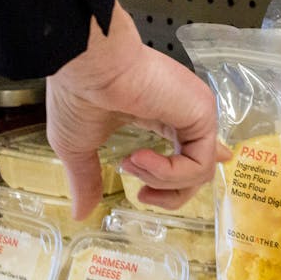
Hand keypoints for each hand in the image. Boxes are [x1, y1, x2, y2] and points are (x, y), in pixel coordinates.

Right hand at [46, 2, 224, 217]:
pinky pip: (197, 165)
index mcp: (158, 113)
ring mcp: (195, 112)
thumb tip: (79, 214)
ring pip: (198, 173)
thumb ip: (86, 179)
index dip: (186, 174)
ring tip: (131, 163)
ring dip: (161, 181)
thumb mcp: (77, 147)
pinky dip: (168, 173)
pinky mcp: (203, 113)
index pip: (188, 148)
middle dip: (170, 195)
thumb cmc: (78, 94)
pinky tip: (140, 158)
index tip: (163, 189)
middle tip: (142, 195)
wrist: (86, 65)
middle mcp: (182, 112)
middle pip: (197, 170)